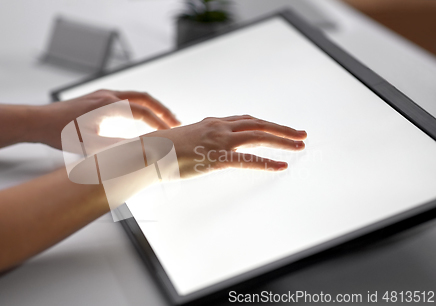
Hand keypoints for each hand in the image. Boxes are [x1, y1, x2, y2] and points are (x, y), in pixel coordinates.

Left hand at [37, 90, 180, 148]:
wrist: (38, 121)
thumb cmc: (60, 133)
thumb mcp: (90, 146)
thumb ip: (117, 148)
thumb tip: (139, 153)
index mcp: (109, 105)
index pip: (143, 112)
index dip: (159, 123)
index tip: (171, 133)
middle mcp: (109, 96)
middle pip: (145, 98)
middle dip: (163, 110)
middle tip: (176, 122)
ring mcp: (103, 95)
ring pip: (137, 96)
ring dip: (152, 107)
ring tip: (163, 119)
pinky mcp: (98, 98)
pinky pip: (126, 98)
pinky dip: (140, 106)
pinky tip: (140, 118)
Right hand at [144, 115, 306, 177]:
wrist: (148, 151)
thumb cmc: (162, 148)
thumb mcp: (185, 139)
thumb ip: (199, 140)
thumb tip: (203, 147)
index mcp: (212, 122)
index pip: (246, 120)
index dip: (265, 124)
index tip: (279, 128)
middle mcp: (219, 127)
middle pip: (258, 124)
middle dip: (282, 129)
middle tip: (301, 134)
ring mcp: (219, 141)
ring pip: (259, 136)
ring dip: (282, 140)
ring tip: (300, 145)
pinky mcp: (217, 157)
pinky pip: (248, 159)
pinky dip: (267, 162)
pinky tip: (281, 166)